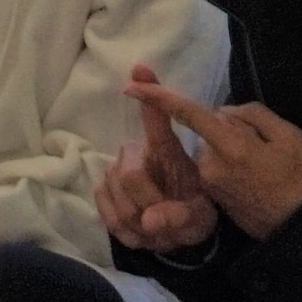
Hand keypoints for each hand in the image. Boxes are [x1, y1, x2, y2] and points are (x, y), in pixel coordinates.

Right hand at [100, 62, 222, 254]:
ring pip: (119, 202)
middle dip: (149, 204)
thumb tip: (150, 222)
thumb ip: (181, 217)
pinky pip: (108, 215)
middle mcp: (135, 153)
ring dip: (142, 225)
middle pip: (130, 175)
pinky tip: (142, 233)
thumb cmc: (190, 211)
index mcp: (164, 150)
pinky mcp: (101, 192)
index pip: (156, 118)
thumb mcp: (199, 216)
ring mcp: (113, 172)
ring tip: (160, 231)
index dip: (150, 93)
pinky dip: (128, 232)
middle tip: (168, 222)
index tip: (141, 68)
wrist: (175, 233)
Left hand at [130, 73, 301, 239]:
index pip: (189, 115)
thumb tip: (221, 113)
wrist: (299, 225)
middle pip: (207, 132)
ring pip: (210, 150)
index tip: (131, 85)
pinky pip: (213, 167)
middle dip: (227, 130)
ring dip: (227, 149)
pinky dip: (228, 165)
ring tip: (258, 167)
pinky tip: (252, 178)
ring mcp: (209, 184)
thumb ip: (251, 116)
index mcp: (231, 147)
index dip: (159, 98)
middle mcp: (211, 166)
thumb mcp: (288, 136)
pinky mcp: (210, 197)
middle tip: (260, 147)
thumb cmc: (299, 177)